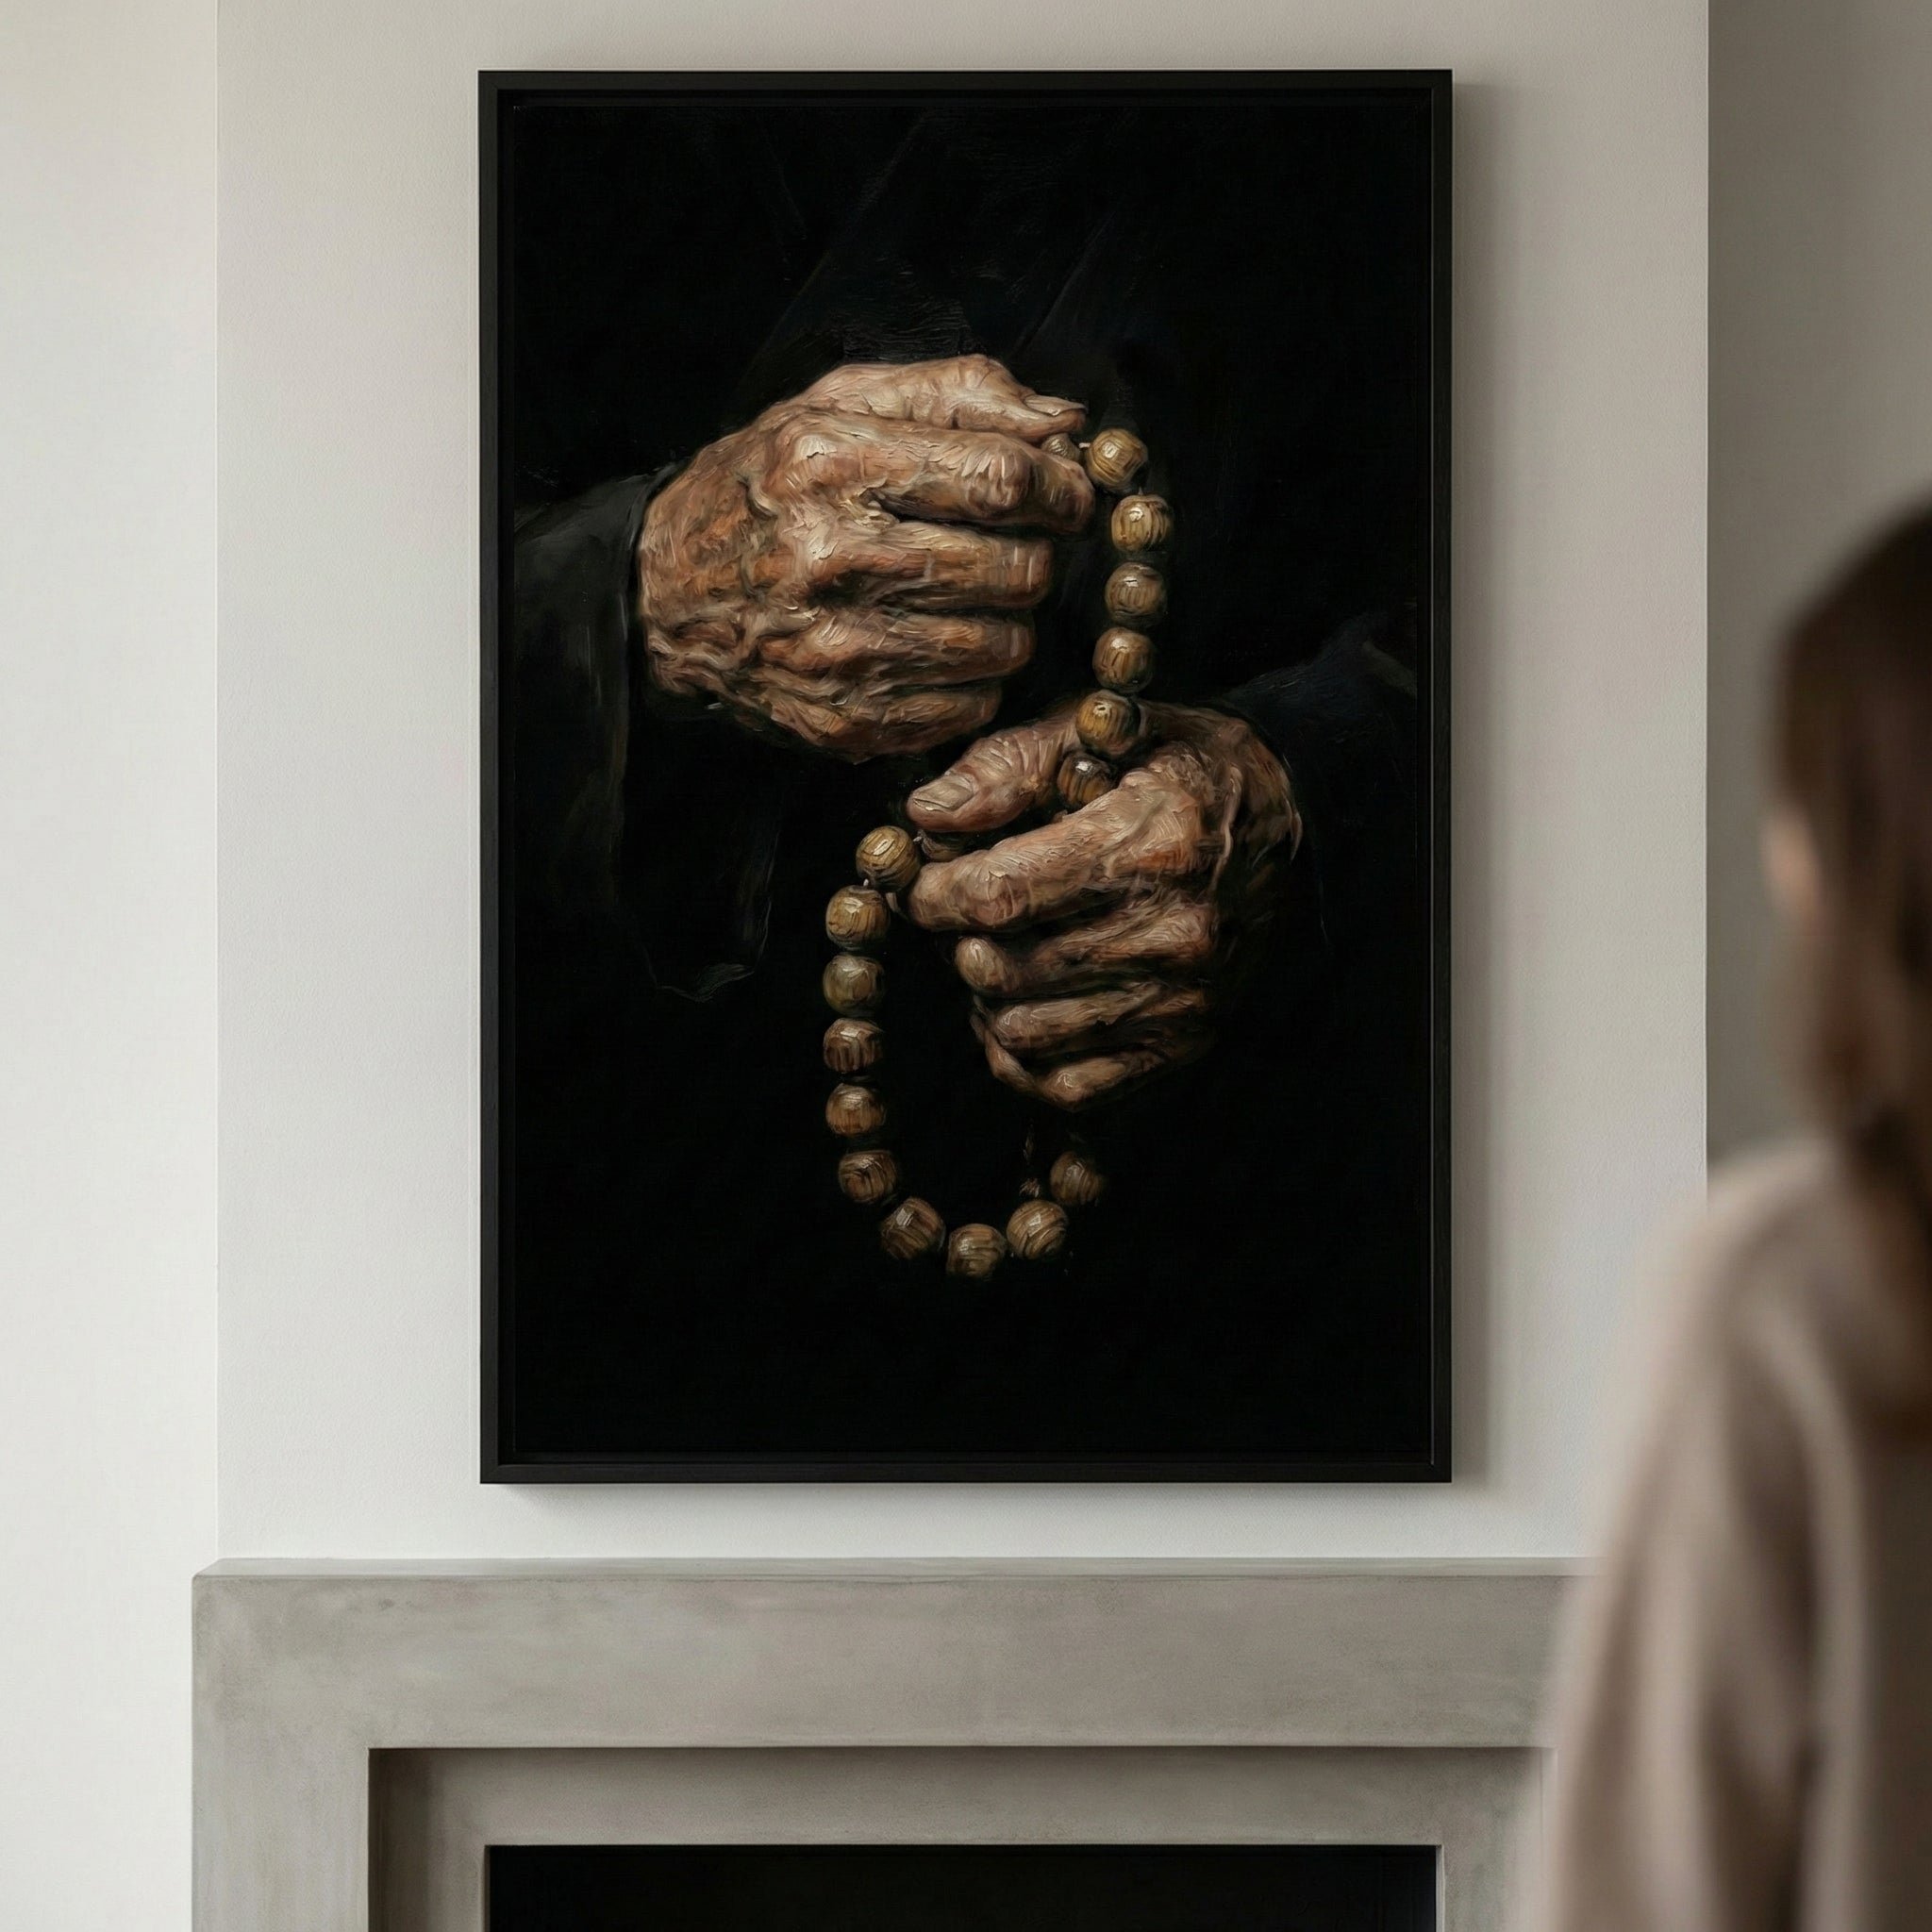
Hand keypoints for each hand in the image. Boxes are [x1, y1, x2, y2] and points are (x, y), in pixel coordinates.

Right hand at [636, 355, 1092, 758]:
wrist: (662, 596)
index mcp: (835, 464)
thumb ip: (957, 394)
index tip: (1069, 496)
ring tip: (967, 598)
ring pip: (1006, 646)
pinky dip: (974, 680)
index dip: (1059, 489)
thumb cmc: (767, 488)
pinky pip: (971, 706)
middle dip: (1035, 555)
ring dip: (1008, 621)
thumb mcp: (839, 406)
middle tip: (1010, 547)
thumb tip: (1065, 421)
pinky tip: (935, 647)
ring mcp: (843, 651)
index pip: (998, 479)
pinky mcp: (850, 718)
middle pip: (1015, 569)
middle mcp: (836, 559)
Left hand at [903, 703, 1300, 1108]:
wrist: (1287, 818)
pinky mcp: (1182, 1042)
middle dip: (959, 940)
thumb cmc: (1176, 767)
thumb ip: (1007, 766)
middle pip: (1002, 969)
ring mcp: (1181, 998)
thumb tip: (926, 817)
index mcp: (1148, 843)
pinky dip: (1024, 1056)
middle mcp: (1172, 932)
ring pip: (1022, 1032)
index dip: (935, 894)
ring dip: (988, 997)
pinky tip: (1022, 1008)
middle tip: (969, 913)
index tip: (923, 883)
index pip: (999, 894)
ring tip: (1000, 954)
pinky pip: (1067, 1085)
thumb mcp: (1097, 731)